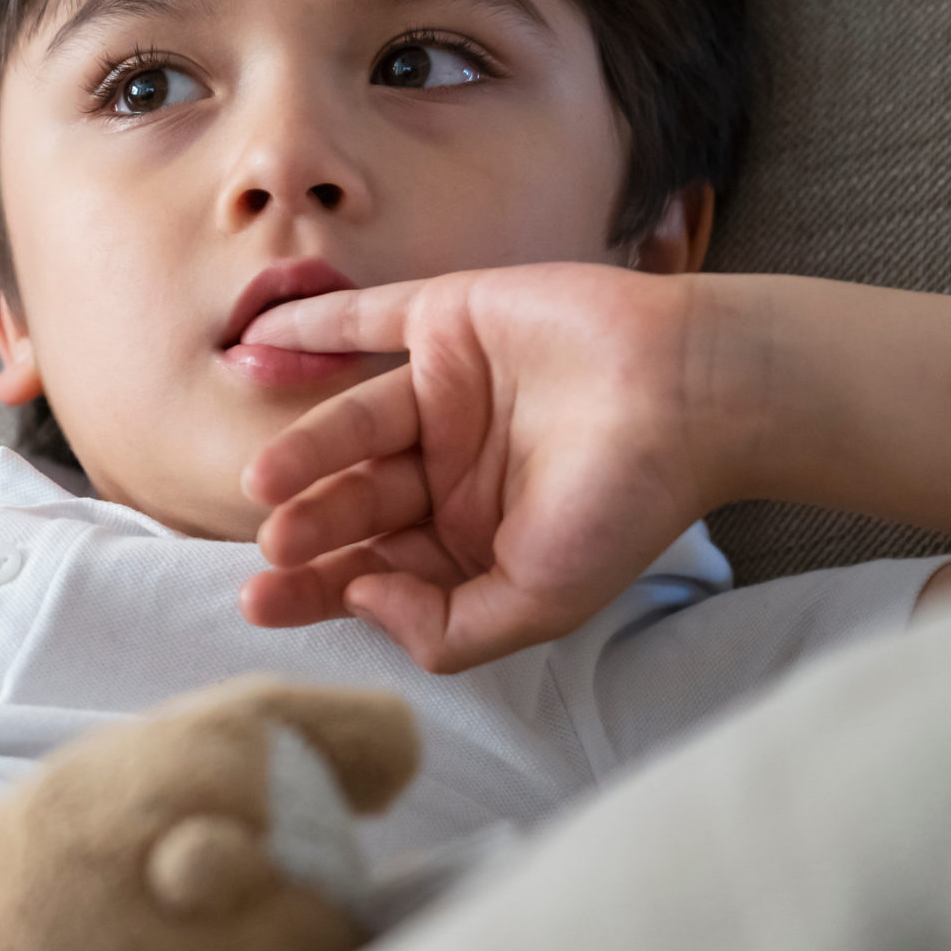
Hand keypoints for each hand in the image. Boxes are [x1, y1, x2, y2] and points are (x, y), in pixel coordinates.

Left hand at [237, 263, 732, 672]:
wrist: (693, 394)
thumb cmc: (628, 504)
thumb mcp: (537, 601)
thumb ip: (447, 629)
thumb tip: (361, 600)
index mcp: (467, 538)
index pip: (371, 567)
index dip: (315, 587)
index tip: (259, 602)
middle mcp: (447, 468)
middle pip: (355, 501)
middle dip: (312, 526)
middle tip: (274, 542)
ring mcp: (444, 392)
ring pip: (353, 424)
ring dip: (305, 450)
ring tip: (264, 482)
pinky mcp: (448, 321)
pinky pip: (364, 322)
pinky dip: (311, 327)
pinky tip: (257, 343)